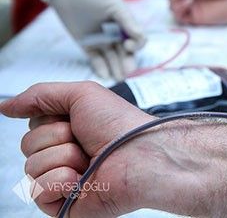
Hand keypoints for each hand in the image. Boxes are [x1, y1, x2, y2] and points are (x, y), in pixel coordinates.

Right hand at [0, 82, 158, 216]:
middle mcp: (67, 154)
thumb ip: (40, 95)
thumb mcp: (81, 94)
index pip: (34, 124)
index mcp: (72, 130)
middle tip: (84, 140)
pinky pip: (37, 191)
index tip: (74, 119)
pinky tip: (82, 180)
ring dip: (62, 158)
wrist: (141, 156)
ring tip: (88, 160)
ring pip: (31, 167)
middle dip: (55, 137)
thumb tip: (6, 105)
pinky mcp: (65, 204)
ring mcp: (65, 180)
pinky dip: (60, 181)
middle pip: (28, 145)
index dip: (51, 120)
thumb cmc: (122, 126)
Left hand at [48, 0, 145, 79]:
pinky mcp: (87, 46)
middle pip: (126, 53)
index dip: (136, 45)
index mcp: (126, 24)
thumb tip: (140, 37)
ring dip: (116, 68)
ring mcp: (102, 41)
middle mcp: (116, 34)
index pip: (137, 39)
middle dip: (127, 62)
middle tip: (126, 73)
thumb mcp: (115, 5)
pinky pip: (96, 59)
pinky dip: (101, 67)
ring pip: (112, 58)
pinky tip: (105, 75)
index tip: (128, 45)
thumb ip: (127, 22)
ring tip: (118, 78)